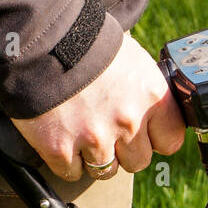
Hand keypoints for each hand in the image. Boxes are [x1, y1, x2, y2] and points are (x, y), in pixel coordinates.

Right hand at [10, 35, 186, 180]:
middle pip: (138, 162)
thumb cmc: (84, 41)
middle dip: (123, 150)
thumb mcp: (129, 58)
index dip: (154, 137)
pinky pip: (72, 172)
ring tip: (80, 128)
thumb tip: (151, 118)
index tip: (143, 132)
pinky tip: (60, 134)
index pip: (170, 140)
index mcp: (150, 96)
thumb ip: (143, 93)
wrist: (37, 35)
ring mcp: (94, 139)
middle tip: (104, 126)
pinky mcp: (61, 149)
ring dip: (94, 156)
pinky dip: (65, 159)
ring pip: (105, 171)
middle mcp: (127, 121)